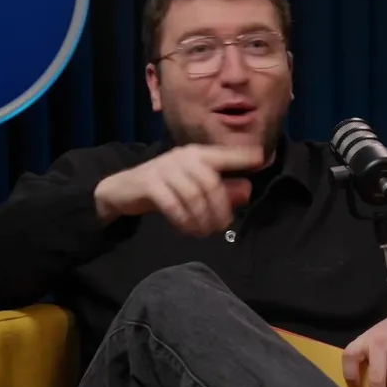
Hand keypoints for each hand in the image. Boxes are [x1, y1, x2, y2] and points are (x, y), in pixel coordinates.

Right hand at [94, 144, 263, 235]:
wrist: (123, 188)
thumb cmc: (166, 187)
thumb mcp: (195, 186)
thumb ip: (221, 188)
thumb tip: (247, 190)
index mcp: (198, 154)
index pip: (226, 154)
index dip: (244, 156)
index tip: (262, 160)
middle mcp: (184, 156)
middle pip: (211, 183)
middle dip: (220, 209)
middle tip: (220, 227)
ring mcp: (166, 168)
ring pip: (194, 196)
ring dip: (202, 219)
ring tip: (203, 232)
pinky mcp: (150, 182)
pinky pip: (173, 204)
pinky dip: (183, 221)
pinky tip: (188, 230)